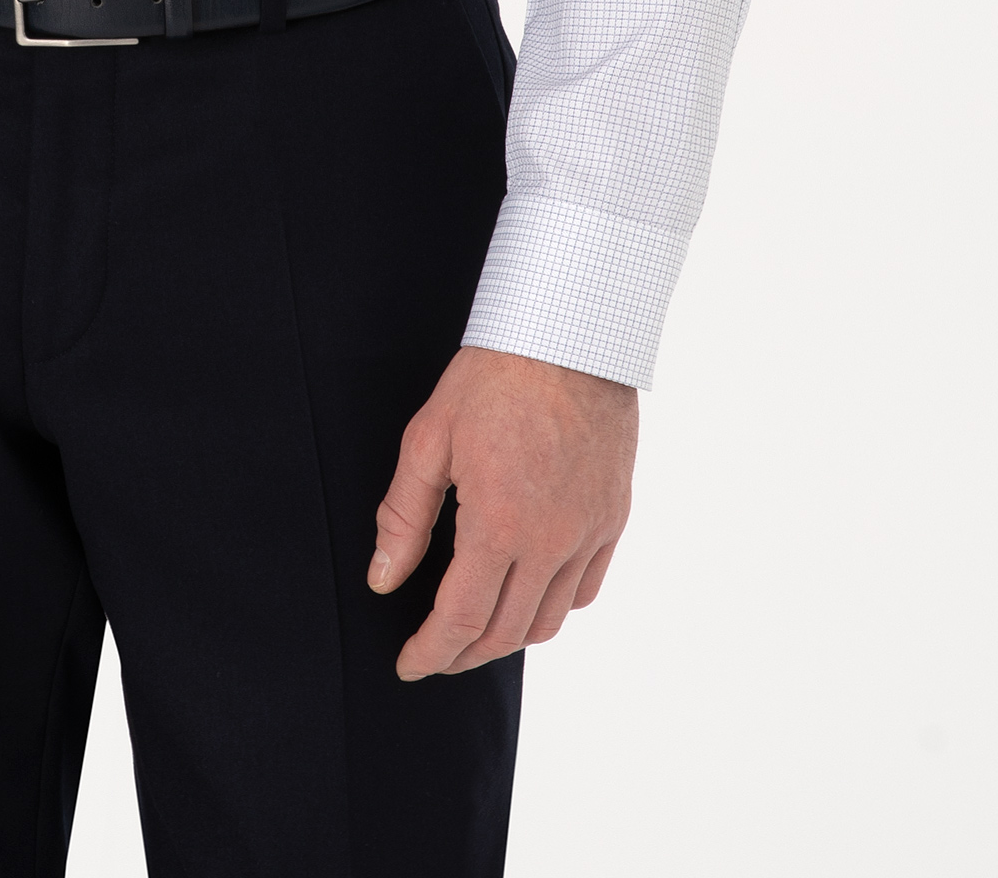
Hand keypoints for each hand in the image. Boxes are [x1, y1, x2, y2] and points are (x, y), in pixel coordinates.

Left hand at [368, 344, 636, 677]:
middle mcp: (551, 541)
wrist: (568, 332)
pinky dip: (553, 607)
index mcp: (500, 524)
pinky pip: (585, 589)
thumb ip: (404, 516)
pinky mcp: (613, 517)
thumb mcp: (429, 438)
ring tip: (476, 630)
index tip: (409, 665)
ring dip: (508, 637)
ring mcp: (589, 532)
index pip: (462, 619)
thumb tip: (383, 578)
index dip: (431, 652)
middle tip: (434, 653)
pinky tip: (527, 594)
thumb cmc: (493, 376)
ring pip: (549, 620)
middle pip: (506, 632)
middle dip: (463, 654)